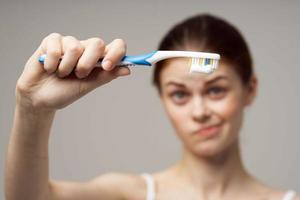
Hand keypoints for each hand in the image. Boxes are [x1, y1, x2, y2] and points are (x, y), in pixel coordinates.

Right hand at [15, 33, 129, 112]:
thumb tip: (127, 69)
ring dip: (67, 66)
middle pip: (97, 43)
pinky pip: (56, 46)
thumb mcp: (88, 86)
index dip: (116, 53)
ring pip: (75, 46)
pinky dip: (52, 63)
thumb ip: (106, 76)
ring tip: (61, 74)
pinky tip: (49, 68)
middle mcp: (86, 48)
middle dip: (87, 64)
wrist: (39, 99)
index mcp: (98, 59)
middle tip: (79, 75)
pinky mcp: (52, 41)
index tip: (107, 66)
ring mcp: (69, 43)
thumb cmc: (64, 92)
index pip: (116, 46)